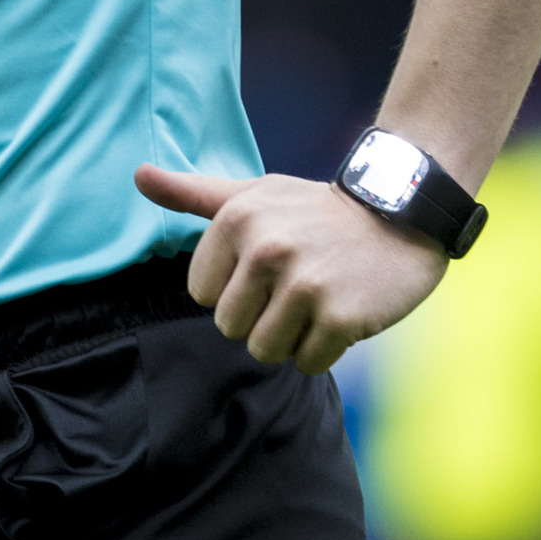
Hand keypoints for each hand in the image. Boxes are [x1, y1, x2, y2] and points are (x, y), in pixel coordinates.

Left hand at [135, 163, 446, 374]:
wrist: (403, 212)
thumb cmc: (316, 210)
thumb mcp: (254, 193)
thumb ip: (193, 193)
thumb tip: (137, 175)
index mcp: (237, 220)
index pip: (203, 296)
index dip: (235, 289)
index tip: (268, 266)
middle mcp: (267, 250)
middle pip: (231, 328)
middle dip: (262, 317)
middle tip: (298, 285)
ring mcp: (305, 285)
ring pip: (266, 350)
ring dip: (292, 336)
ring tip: (319, 299)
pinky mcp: (341, 317)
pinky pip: (308, 363)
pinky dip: (325, 349)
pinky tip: (343, 312)